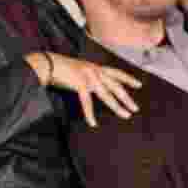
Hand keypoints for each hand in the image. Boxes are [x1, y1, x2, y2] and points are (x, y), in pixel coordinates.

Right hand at [26, 52, 141, 127]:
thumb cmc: (61, 69)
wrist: (47, 64)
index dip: (128, 79)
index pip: (116, 73)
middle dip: (127, 98)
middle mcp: (95, 70)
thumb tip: (96, 87)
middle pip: (116, 86)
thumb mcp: (79, 70)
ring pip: (107, 95)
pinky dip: (90, 114)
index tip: (139, 85)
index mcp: (95, 67)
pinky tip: (93, 123)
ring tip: (126, 115)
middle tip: (135, 108)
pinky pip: (87, 102)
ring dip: (117, 106)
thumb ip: (89, 78)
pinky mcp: (80, 83)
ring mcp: (88, 76)